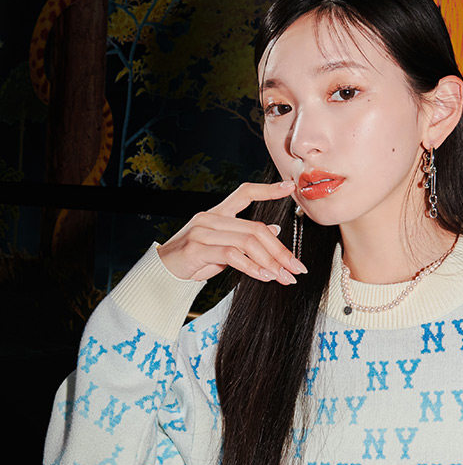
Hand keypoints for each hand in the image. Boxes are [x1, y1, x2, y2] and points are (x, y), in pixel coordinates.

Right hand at [157, 181, 306, 282]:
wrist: (162, 273)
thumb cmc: (194, 261)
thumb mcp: (222, 248)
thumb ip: (245, 239)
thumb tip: (275, 229)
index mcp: (218, 213)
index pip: (245, 193)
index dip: (268, 190)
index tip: (290, 187)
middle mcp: (211, 217)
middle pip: (256, 229)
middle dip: (281, 251)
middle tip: (298, 268)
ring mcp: (203, 231)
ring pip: (247, 241)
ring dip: (271, 262)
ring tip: (284, 277)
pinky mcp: (197, 248)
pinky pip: (232, 255)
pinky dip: (252, 267)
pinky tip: (264, 277)